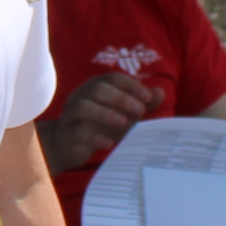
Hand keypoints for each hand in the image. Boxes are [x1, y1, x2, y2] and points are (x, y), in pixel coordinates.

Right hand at [37, 70, 159, 176]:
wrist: (67, 147)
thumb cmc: (97, 126)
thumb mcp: (122, 114)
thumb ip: (140, 103)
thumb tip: (160, 92)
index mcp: (94, 87)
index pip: (112, 78)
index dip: (131, 85)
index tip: (148, 98)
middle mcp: (80, 96)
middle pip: (98, 89)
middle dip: (121, 98)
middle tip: (140, 111)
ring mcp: (70, 115)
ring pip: (83, 107)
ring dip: (105, 113)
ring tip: (123, 123)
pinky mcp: (66, 134)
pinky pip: (77, 132)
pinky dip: (94, 137)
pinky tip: (109, 143)